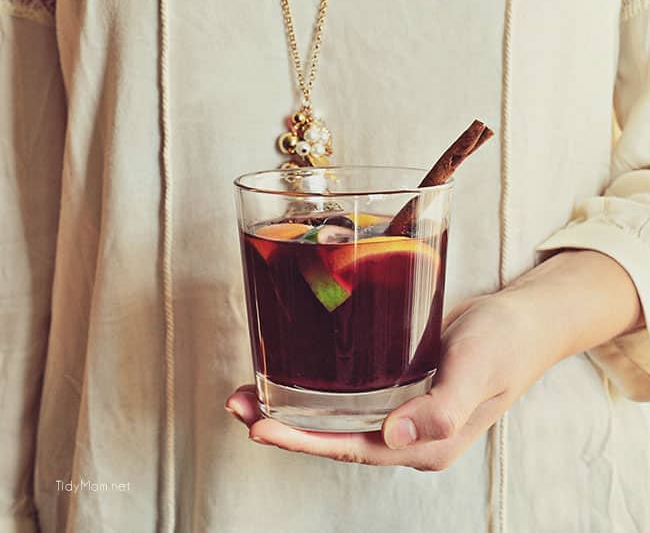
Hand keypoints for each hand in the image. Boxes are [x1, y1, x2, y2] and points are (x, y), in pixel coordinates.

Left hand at [225, 290, 555, 469]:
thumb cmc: (504, 345)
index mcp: (425, 444)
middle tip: (236, 403)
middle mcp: (407, 433)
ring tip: (246, 390)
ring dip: (290, 405)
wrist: (520, 321)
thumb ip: (442, 407)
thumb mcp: (477, 370)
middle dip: (282, 424)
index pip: (352, 448)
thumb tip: (396, 439)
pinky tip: (289, 369)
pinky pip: (347, 391)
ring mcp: (400, 408)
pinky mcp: (395, 381)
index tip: (258, 425)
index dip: (303, 440)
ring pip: (335, 415)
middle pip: (334, 436)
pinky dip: (314, 385)